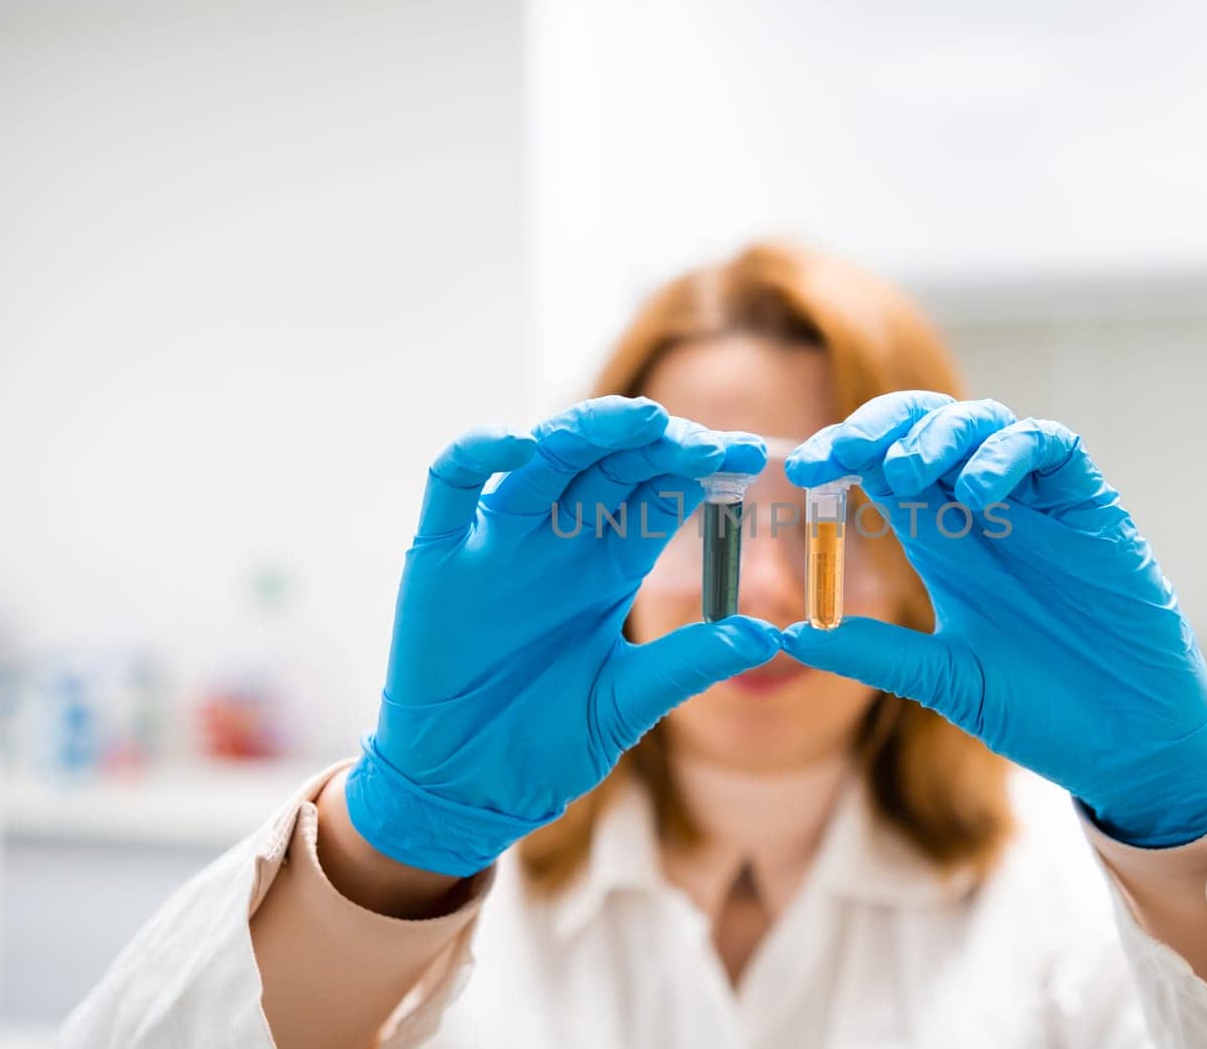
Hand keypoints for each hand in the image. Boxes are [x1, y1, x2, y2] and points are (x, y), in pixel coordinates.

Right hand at [345, 397, 780, 875]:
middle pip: (610, 466)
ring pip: (542, 461)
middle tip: (696, 436)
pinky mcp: (438, 557)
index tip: (751, 452)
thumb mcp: (627, 702)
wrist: (468, 786)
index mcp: (611, 566)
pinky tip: (515, 445)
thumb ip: (687, 663)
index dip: (700, 467)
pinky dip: (476, 454)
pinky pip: (450, 487)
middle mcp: (559, 541)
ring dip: (585, 433)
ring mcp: (499, 542)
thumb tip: (769, 635)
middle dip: (653, 442)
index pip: (661, 494)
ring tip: (634, 421)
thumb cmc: (548, 742)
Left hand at [782, 392, 1206, 846]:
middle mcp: (985, 512)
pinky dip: (1011, 453)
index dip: (844, 453)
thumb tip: (789, 637)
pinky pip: (1051, 446)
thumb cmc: (1041, 709)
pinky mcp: (1090, 506)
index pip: (884, 468)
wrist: (1126, 739)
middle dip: (882, 426)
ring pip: (986, 422)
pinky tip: (982, 492)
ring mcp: (1038, 504)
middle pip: (927, 429)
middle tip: (845, 450)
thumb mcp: (943, 678)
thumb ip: (874, 652)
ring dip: (940, 434)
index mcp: (942, 542)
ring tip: (908, 471)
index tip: (803, 467)